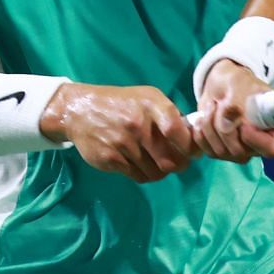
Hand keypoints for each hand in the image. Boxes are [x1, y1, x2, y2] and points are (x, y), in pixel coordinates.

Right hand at [41, 83, 197, 182]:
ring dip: (161, 171)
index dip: (190, 147)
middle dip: (180, 165)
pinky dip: (144, 174)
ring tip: (157, 162)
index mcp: (152, 106)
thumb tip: (192, 139)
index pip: (179, 133)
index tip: (192, 152)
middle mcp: (139, 125)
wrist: (81, 109)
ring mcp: (124, 144)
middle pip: (170, 161)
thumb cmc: (121, 103)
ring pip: (155, 172)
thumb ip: (170, 114)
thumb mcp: (148, 97)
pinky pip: (138, 176)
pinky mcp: (111, 159)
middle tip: (179, 163)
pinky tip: (141, 164)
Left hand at [191, 60, 273, 163]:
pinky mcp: (224, 150)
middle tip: (219, 104)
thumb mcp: (239, 85)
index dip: (254, 139)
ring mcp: (243, 149)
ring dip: (210, 128)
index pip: (270, 148)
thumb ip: (236, 104)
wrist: (222, 85)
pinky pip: (209, 152)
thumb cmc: (238, 82)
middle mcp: (261, 143)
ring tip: (212, 106)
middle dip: (224, 128)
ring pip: (222, 153)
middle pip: (241, 153)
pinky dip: (201, 135)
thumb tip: (227, 125)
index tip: (241, 122)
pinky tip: (201, 119)